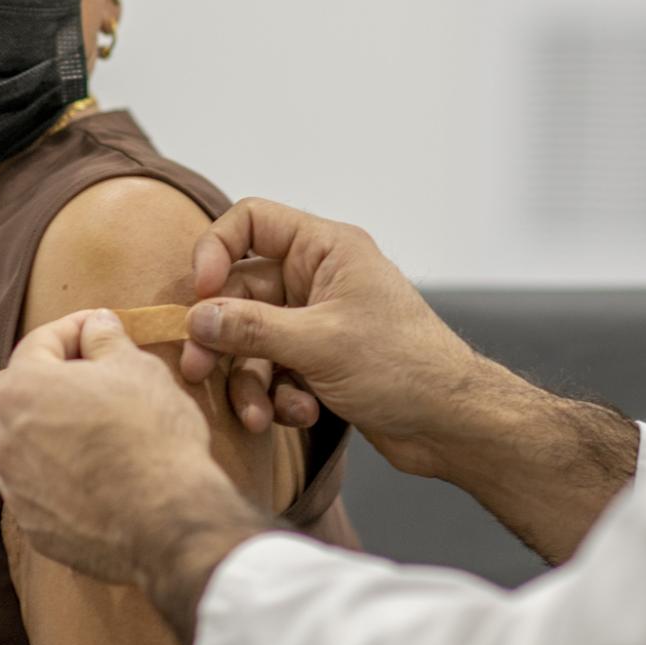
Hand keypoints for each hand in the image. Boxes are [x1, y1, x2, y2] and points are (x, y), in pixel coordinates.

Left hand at [0, 309, 238, 584]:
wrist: (166, 521)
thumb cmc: (151, 435)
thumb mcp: (138, 369)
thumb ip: (106, 339)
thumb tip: (96, 325)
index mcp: (21, 389)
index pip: (38, 343)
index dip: (73, 328)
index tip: (99, 327)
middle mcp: (1, 437)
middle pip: (15, 391)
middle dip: (48, 376)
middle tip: (91, 373)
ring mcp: (13, 487)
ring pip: (17, 441)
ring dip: (44, 425)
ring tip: (87, 423)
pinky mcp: (32, 525)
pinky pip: (34, 485)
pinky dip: (53, 471)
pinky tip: (90, 469)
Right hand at [180, 198, 485, 478]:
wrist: (449, 423)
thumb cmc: (404, 367)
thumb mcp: (319, 344)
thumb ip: (252, 329)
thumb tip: (196, 318)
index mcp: (325, 250)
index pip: (251, 221)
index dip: (216, 250)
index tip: (200, 293)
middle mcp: (318, 278)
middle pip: (241, 291)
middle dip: (222, 336)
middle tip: (198, 370)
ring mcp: (317, 320)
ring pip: (254, 339)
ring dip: (251, 380)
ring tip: (259, 415)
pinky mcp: (318, 361)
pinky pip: (275, 369)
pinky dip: (279, 395)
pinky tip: (301, 413)